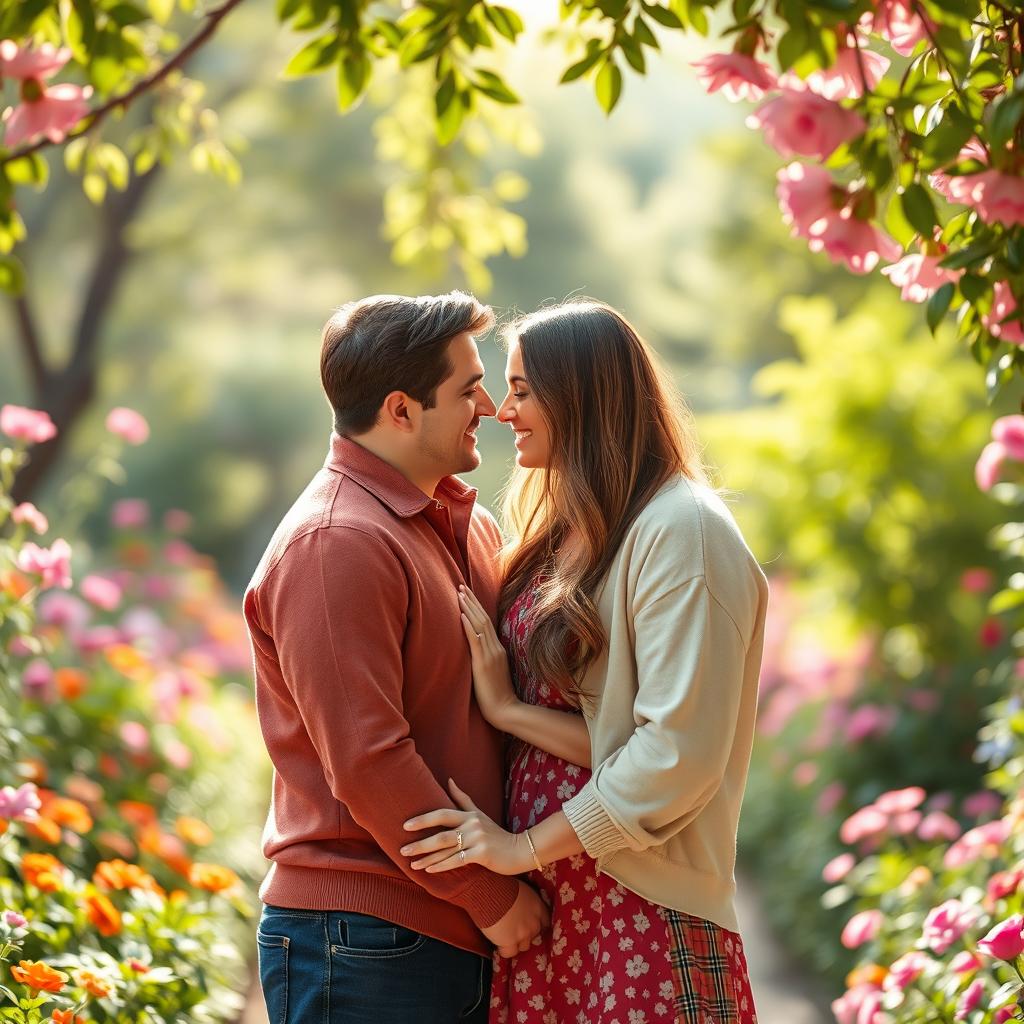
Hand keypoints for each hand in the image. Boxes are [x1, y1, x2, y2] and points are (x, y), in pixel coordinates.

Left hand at [401, 779, 533, 875]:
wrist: (519, 849)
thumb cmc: (495, 833)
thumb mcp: (479, 814)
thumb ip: (463, 799)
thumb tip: (449, 780)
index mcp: (469, 815)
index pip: (442, 814)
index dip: (424, 819)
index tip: (406, 825)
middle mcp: (472, 825)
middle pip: (441, 834)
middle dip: (420, 843)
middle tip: (402, 850)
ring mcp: (477, 840)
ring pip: (447, 849)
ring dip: (427, 857)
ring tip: (411, 864)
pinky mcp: (483, 854)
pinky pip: (458, 861)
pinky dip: (442, 866)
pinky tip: (429, 870)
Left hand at [458, 584, 518, 726]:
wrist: (506, 710)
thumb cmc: (498, 696)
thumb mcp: (494, 672)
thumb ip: (487, 659)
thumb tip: (476, 650)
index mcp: (498, 649)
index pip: (487, 622)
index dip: (477, 607)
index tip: (467, 594)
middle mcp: (495, 648)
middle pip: (483, 618)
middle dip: (471, 601)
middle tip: (460, 585)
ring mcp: (490, 654)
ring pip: (479, 625)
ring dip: (468, 608)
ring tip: (459, 594)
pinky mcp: (483, 663)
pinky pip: (475, 640)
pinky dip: (468, 626)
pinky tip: (461, 615)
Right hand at [481, 880, 549, 956]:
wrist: (489, 892)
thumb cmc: (502, 885)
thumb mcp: (521, 890)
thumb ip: (526, 902)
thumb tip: (521, 907)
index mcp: (538, 907)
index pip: (545, 922)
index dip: (537, 925)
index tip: (529, 924)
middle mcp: (534, 923)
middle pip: (534, 935)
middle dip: (525, 933)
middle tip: (513, 928)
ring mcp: (523, 934)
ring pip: (524, 946)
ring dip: (516, 942)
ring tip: (504, 935)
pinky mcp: (510, 943)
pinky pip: (509, 953)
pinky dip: (503, 949)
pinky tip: (498, 943)